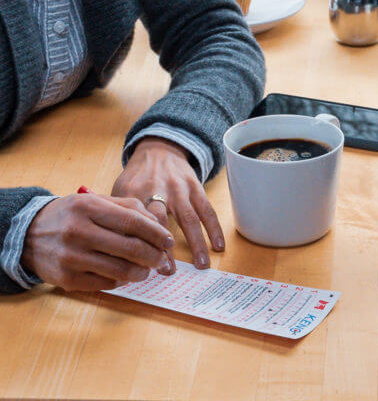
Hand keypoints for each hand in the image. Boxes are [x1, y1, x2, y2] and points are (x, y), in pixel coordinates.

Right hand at [21, 193, 173, 291]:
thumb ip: (130, 208)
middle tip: (162, 260)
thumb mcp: (97, 202)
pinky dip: (121, 281)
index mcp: (88, 207)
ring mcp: (71, 257)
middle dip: (154, 256)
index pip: (133, 222)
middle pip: (131, 248)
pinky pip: (106, 283)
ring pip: (121, 270)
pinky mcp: (67, 279)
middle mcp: (78, 231)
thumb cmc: (73, 215)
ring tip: (147, 270)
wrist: (29, 234)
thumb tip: (160, 228)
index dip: (157, 234)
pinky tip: (125, 275)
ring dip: (142, 272)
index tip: (170, 242)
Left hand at [112, 137, 223, 270]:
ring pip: (189, 218)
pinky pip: (207, 209)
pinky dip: (214, 228)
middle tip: (170, 271)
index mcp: (133, 192)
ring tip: (201, 265)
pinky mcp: (195, 187)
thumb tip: (115, 250)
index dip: (141, 246)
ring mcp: (178, 188)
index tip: (146, 267)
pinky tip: (218, 245)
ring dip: (197, 243)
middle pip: (161, 222)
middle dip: (166, 248)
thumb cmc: (137, 177)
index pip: (136, 223)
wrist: (159, 150)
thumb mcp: (119, 191)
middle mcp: (157, 189)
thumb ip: (117, 216)